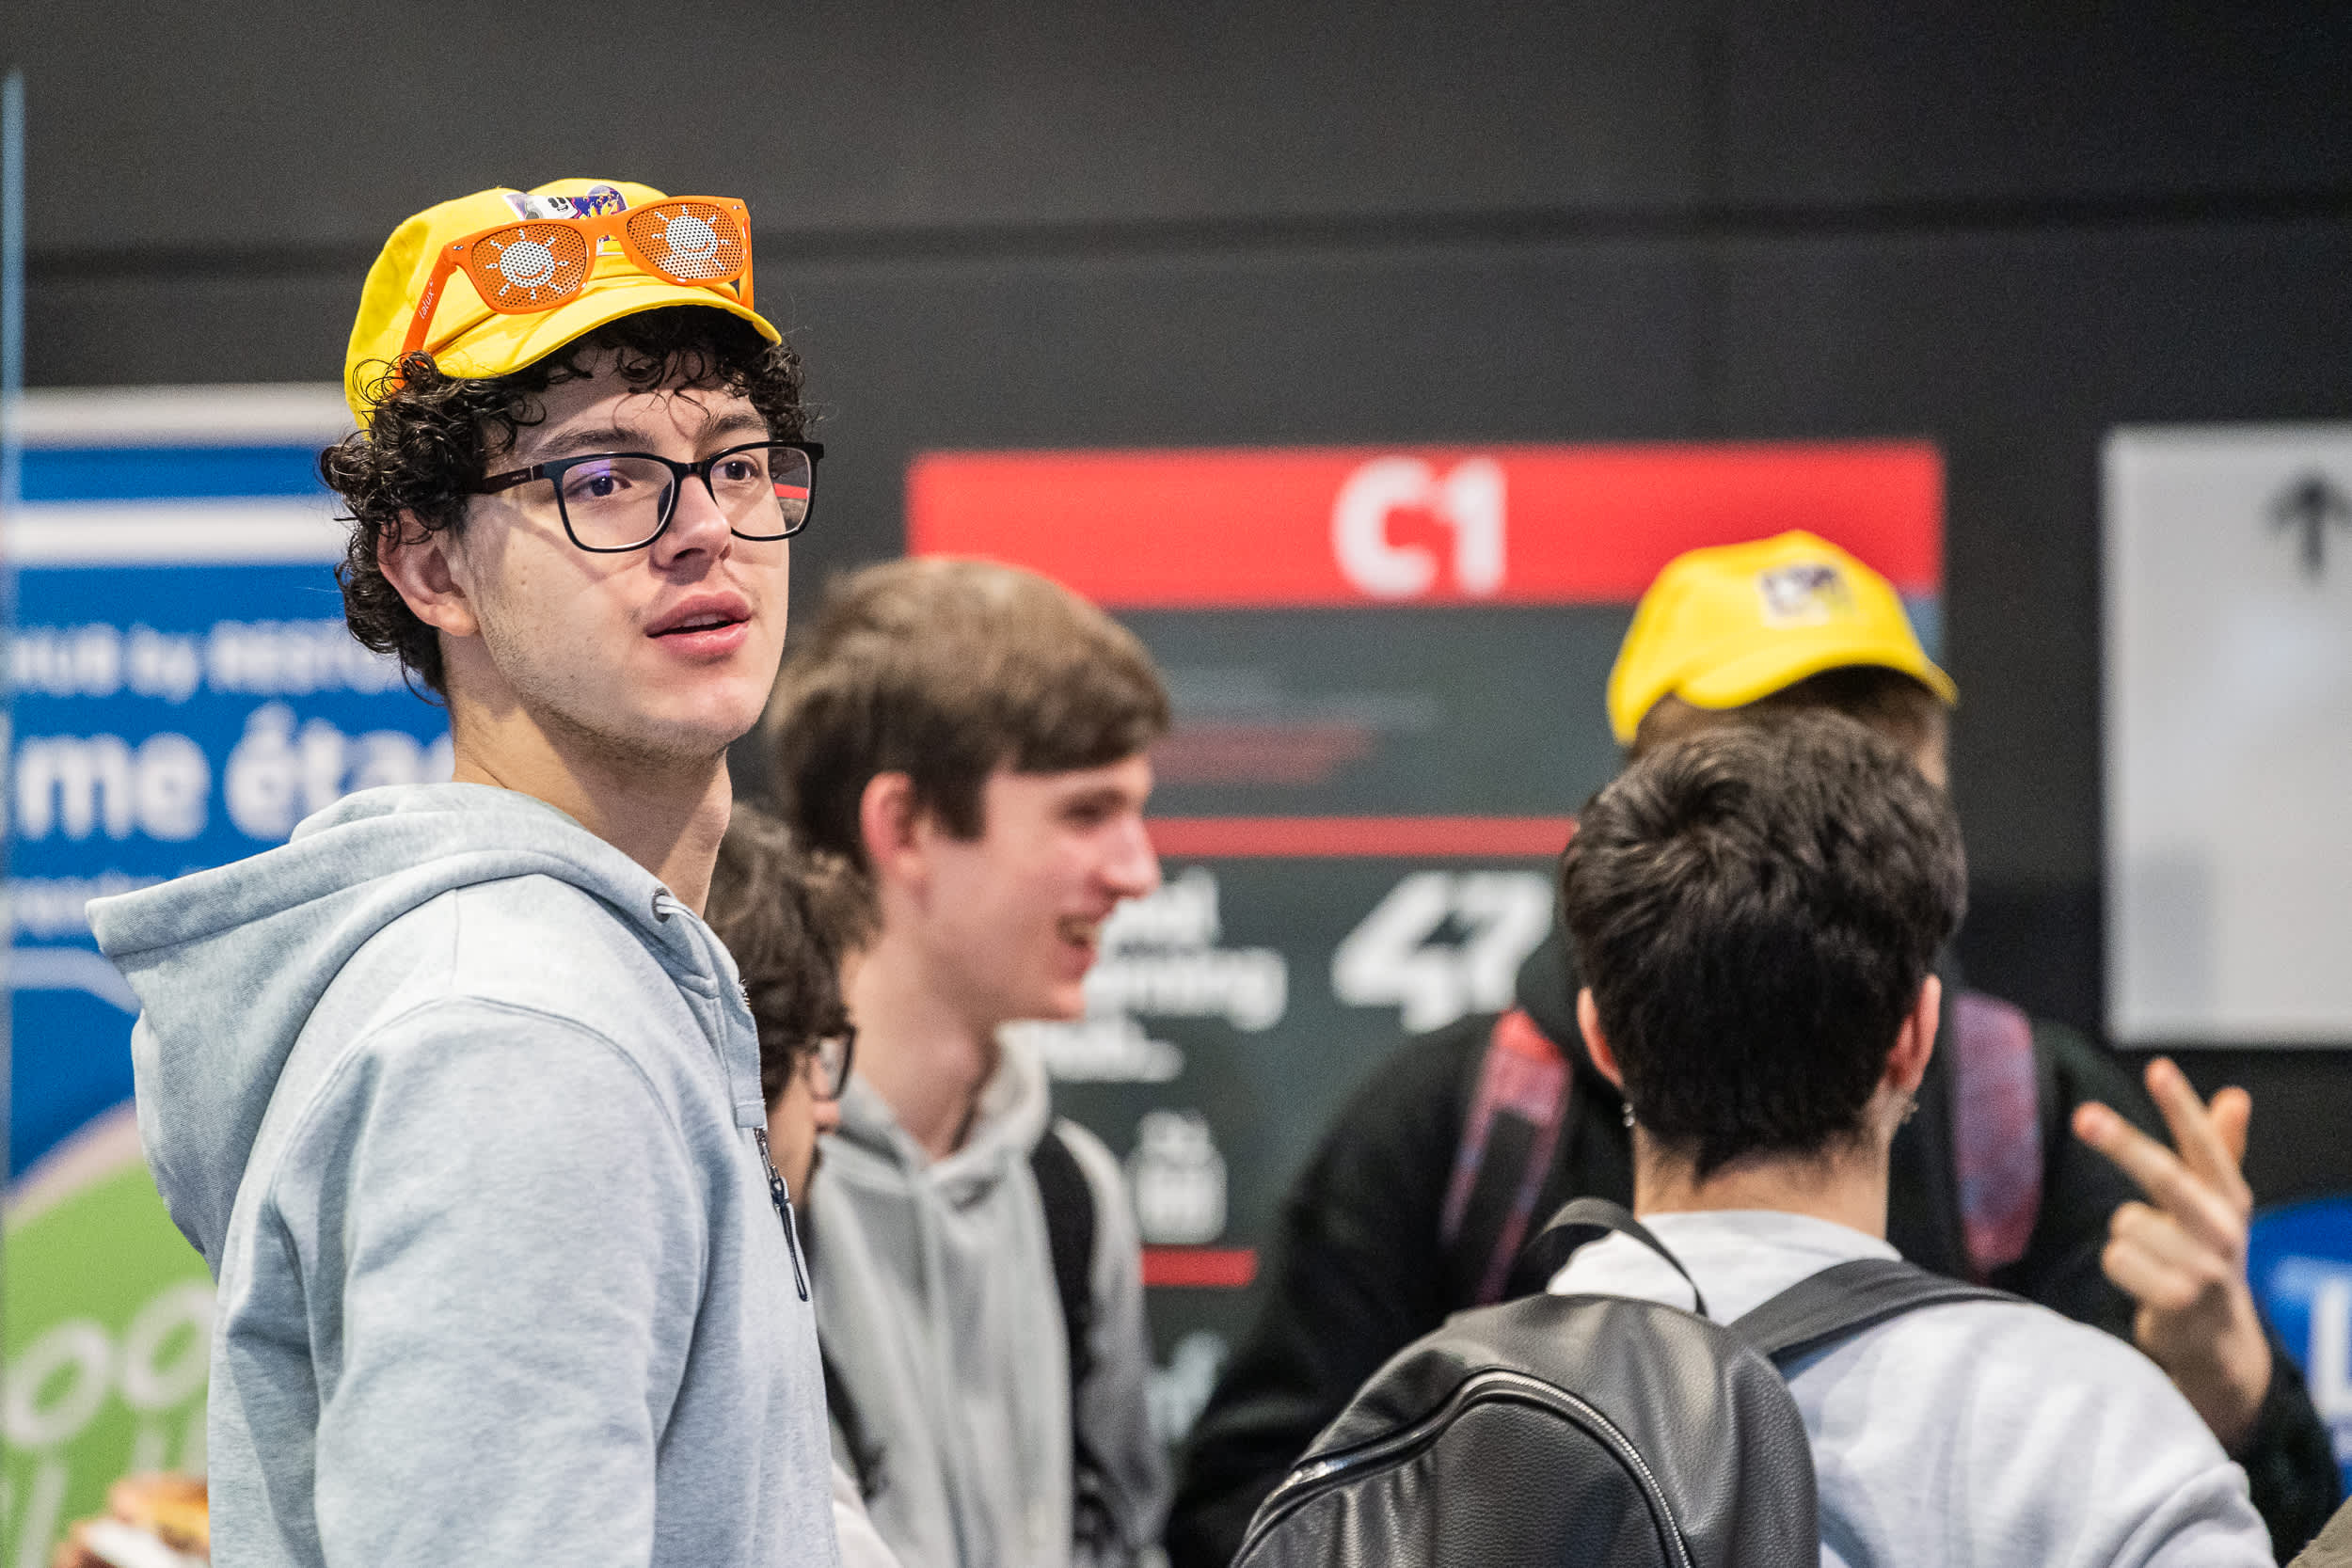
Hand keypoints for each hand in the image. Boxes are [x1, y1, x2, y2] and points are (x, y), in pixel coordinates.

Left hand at [2073, 1057, 2270, 1451]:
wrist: (2218, 1340)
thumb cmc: (2206, 1256)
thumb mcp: (2217, 1205)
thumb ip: (2221, 1150)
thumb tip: (2236, 1095)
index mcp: (2230, 1198)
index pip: (2206, 1145)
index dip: (2182, 1107)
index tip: (2158, 1068)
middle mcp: (2224, 1229)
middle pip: (2165, 1176)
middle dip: (2123, 1143)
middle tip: (2084, 1115)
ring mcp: (2204, 1267)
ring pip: (2127, 1221)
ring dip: (2125, 1233)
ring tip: (2151, 1256)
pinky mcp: (2177, 1300)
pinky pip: (2117, 1257)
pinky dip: (2120, 1264)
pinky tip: (2145, 1281)